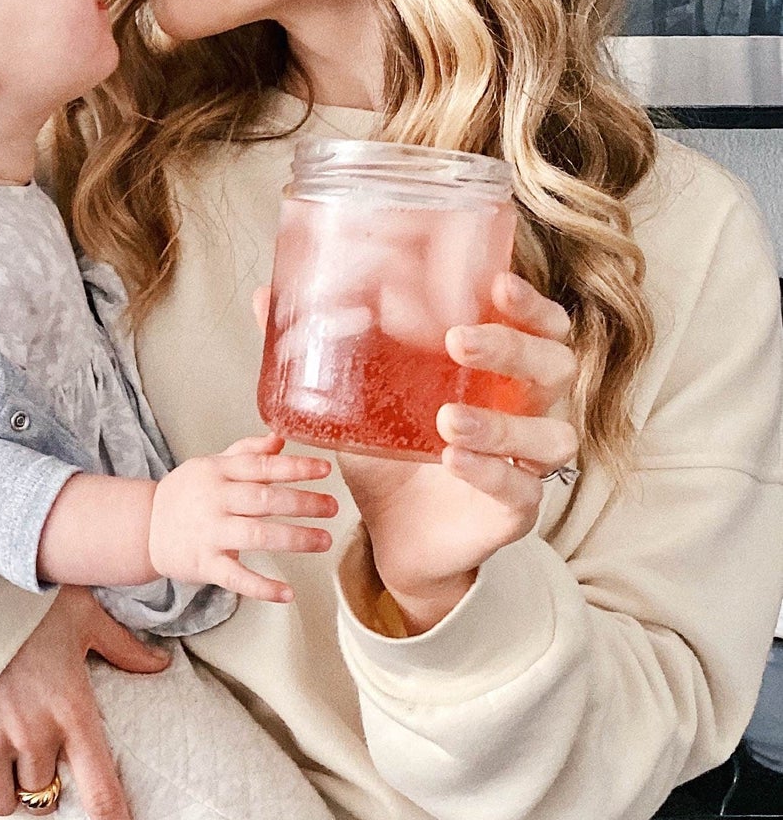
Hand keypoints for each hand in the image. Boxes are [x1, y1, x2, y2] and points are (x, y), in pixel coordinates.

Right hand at [0, 586, 169, 819]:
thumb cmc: (27, 602)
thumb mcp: (85, 617)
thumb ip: (124, 648)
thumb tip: (162, 664)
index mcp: (73, 712)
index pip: (103, 795)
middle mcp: (34, 734)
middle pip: (45, 797)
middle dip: (45, 786)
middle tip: (38, 753)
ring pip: (5, 802)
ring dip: (9, 793)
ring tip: (7, 764)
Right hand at [148, 437, 335, 602]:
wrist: (143, 526)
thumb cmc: (186, 494)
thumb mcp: (211, 465)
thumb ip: (247, 451)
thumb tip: (281, 438)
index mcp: (217, 472)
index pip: (261, 466)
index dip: (294, 467)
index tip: (324, 470)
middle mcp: (214, 501)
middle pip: (263, 500)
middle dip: (302, 503)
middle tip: (332, 506)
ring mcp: (209, 534)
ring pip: (256, 537)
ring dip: (294, 539)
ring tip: (323, 540)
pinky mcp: (204, 564)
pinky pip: (236, 578)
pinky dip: (262, 587)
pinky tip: (287, 593)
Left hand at [251, 273, 577, 632]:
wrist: (390, 536)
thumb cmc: (389, 455)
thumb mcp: (353, 397)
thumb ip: (318, 347)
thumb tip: (264, 296)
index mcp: (497, 372)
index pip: (540, 326)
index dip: (529, 304)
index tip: (496, 283)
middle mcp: (524, 410)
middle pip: (555, 368)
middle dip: (514, 348)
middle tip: (458, 340)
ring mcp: (525, 463)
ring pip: (550, 435)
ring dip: (502, 422)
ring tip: (447, 417)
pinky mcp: (515, 510)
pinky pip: (520, 490)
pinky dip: (489, 472)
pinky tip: (454, 460)